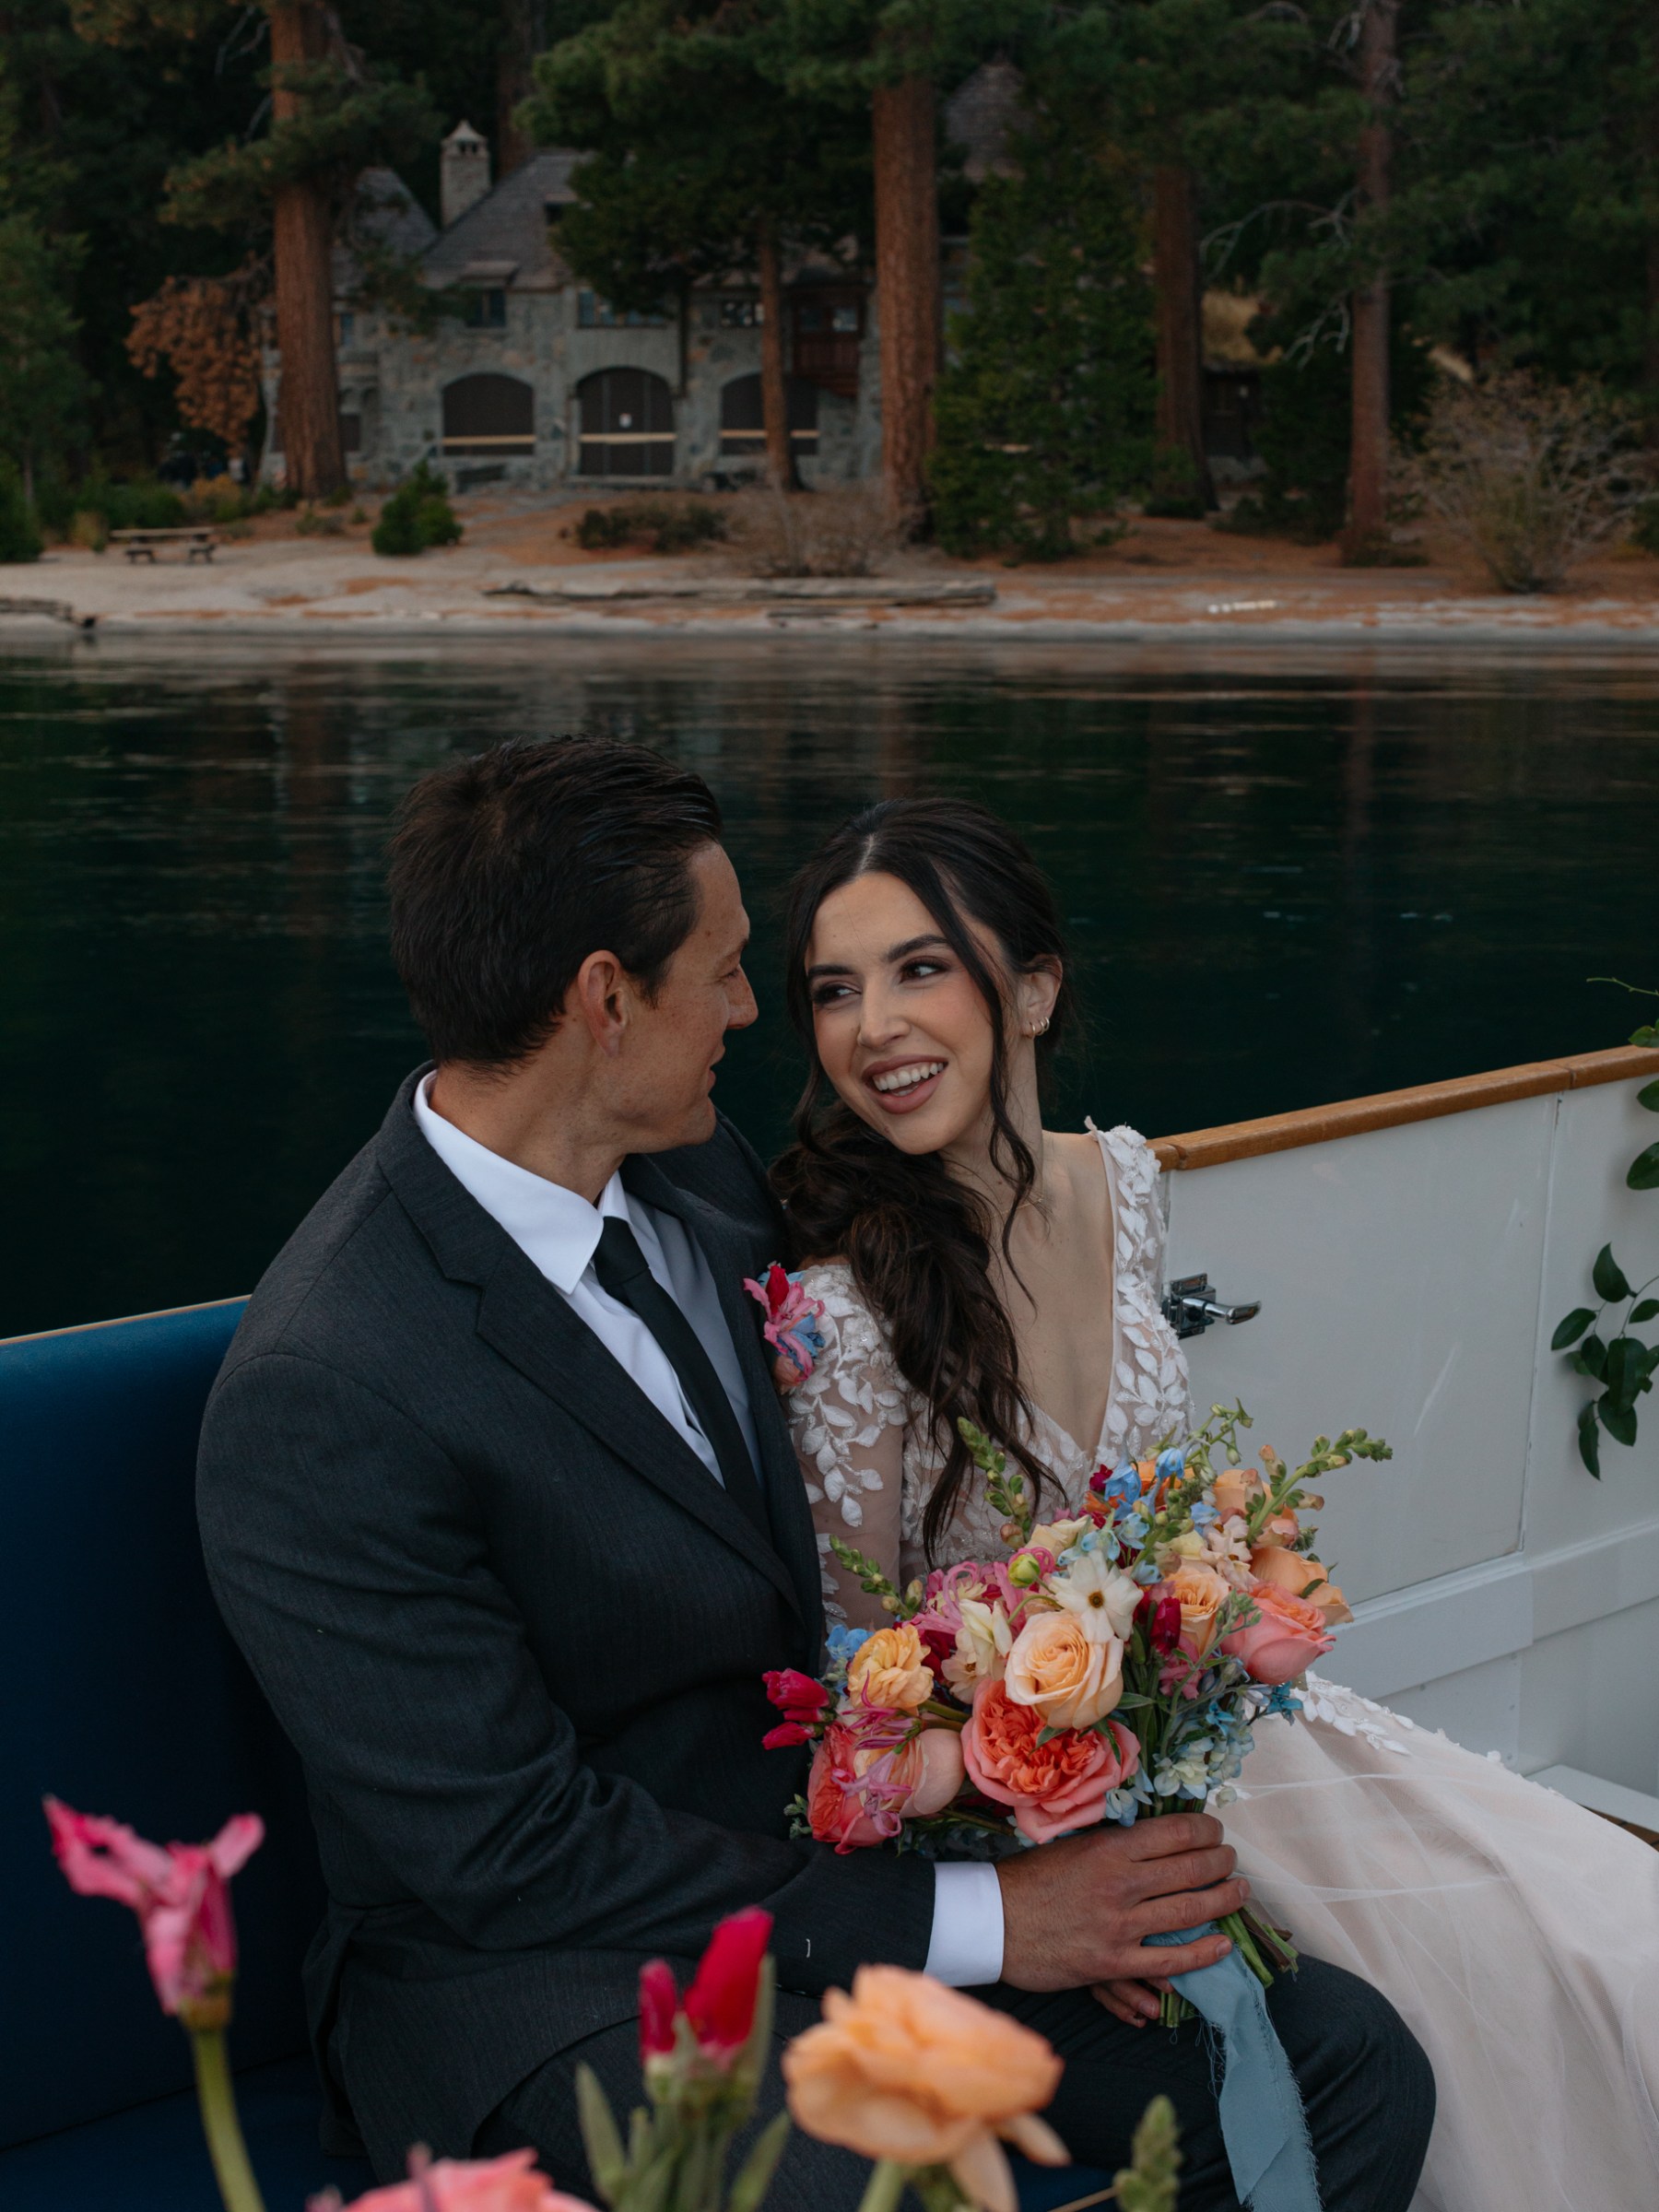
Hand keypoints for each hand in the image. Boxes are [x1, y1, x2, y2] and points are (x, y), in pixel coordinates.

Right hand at [995, 1813, 1246, 2005]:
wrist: (994, 1922)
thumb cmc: (1031, 1879)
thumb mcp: (1073, 1846)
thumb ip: (1115, 1846)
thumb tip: (1157, 1840)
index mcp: (1110, 1848)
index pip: (1175, 1833)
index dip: (1206, 1832)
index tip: (1216, 1833)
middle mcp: (1120, 1883)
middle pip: (1190, 1869)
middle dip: (1221, 1863)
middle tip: (1232, 1861)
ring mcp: (1119, 1926)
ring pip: (1188, 1911)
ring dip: (1222, 1900)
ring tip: (1238, 1893)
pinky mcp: (1113, 1962)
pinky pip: (1169, 1960)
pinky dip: (1201, 1952)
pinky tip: (1222, 1944)